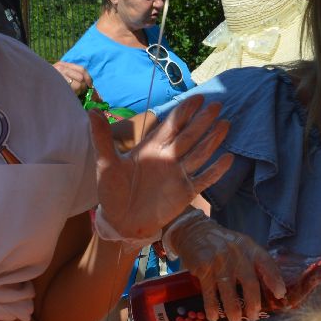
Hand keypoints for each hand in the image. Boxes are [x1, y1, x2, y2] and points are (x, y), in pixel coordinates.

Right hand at [53, 60, 91, 95]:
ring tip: (72, 93)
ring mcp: (59, 76)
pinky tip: (69, 95)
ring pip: (78, 85)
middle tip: (79, 91)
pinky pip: (72, 90)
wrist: (36, 84)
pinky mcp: (58, 84)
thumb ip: (71, 74)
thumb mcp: (59, 74)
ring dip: (78, 91)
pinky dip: (74, 94)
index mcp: (62, 64)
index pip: (81, 69)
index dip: (88, 77)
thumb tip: (88, 82)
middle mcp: (61, 68)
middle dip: (83, 86)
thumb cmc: (50, 82)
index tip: (90, 85)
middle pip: (81, 77)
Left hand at [92, 95, 231, 243]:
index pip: (171, 125)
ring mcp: (178, 175)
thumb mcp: (105, 165)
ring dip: (213, 140)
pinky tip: (228, 158)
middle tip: (218, 104)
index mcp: (152, 148)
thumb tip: (92, 111)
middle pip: (189, 136)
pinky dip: (215, 170)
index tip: (197, 98)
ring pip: (199, 154)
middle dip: (203, 120)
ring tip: (225, 125)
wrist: (120, 222)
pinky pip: (204, 179)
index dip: (184, 111)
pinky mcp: (185, 192)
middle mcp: (168, 158)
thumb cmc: (112, 193)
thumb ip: (102, 139)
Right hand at [164, 212, 284, 320]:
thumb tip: (268, 288)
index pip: (267, 264)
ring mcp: (219, 261)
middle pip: (249, 281)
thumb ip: (253, 262)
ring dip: (233, 309)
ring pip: (229, 290)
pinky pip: (209, 291)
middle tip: (253, 317)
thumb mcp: (241, 246)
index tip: (280, 294)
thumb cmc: (222, 244)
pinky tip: (213, 317)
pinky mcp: (203, 267)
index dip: (275, 279)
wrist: (193, 231)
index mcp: (250, 248)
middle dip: (253, 302)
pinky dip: (211, 306)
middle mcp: (237, 254)